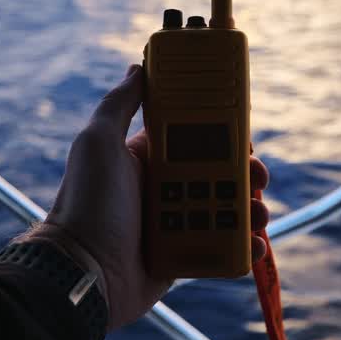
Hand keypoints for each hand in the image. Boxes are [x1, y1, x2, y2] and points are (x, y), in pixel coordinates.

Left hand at [36, 64, 269, 329]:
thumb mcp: (97, 143)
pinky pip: (224, 246)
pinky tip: (252, 243)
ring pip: (229, 207)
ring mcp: (178, 221)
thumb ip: (119, 104)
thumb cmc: (86, 204)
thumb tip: (137, 66)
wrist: (83, 273)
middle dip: (247, 171)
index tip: (244, 129)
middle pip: (222, 170)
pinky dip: (244, 245)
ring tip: (256, 213)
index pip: (196, 133)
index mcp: (148, 157)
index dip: (224, 128)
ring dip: (251, 208)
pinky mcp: (186, 254)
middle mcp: (165, 186)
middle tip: (256, 174)